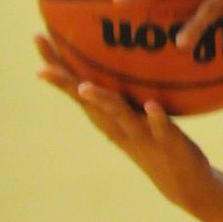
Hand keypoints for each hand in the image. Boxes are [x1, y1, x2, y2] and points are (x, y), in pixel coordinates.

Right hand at [36, 34, 212, 209]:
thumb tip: (114, 54)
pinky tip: (152, 105)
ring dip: (101, 101)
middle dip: (65, 81)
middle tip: (42, 64)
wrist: (184, 184)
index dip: (57, 65)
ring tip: (84, 87)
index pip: (76, 87)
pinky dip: (155, 117)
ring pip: (119, 115)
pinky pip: (161, 128)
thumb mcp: (134, 113)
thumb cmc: (156, 140)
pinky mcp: (169, 143)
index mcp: (108, 117)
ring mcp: (142, 135)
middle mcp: (118, 126)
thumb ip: (121, 89)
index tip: (38, 37)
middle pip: (87, 101)